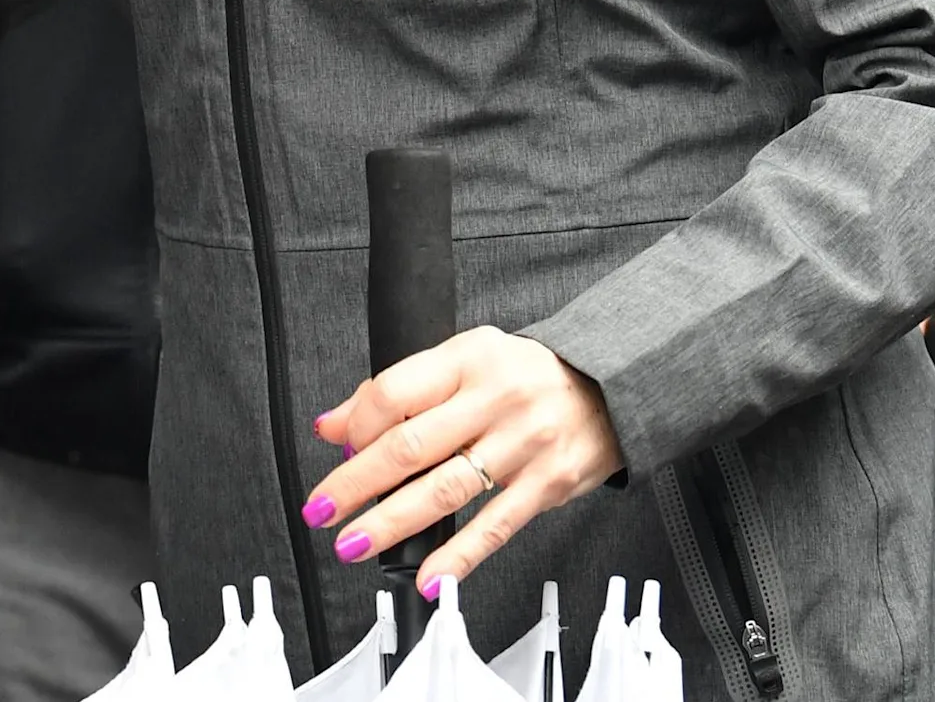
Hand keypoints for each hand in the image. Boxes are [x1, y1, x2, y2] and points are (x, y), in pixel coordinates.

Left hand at [303, 327, 622, 592]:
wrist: (613, 386)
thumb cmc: (528, 374)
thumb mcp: (465, 357)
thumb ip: (401, 388)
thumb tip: (333, 425)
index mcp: (467, 361)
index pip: (395, 393)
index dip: (356, 425)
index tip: (335, 447)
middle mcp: (494, 402)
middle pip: (409, 447)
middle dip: (355, 483)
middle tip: (322, 508)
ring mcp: (522, 446)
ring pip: (444, 491)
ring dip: (391, 523)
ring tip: (354, 543)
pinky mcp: (547, 486)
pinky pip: (494, 528)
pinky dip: (458, 558)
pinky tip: (430, 577)